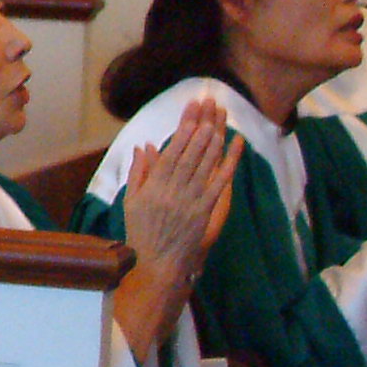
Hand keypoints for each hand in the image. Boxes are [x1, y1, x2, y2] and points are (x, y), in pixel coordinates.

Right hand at [120, 97, 241, 279]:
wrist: (156, 262)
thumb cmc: (141, 231)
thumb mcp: (131, 201)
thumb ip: (138, 172)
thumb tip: (143, 146)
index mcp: (154, 186)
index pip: (171, 150)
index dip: (183, 128)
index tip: (190, 108)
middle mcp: (173, 190)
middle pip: (191, 152)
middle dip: (200, 126)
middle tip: (208, 104)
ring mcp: (191, 200)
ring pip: (205, 163)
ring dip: (214, 139)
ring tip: (219, 118)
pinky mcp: (205, 209)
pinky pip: (220, 182)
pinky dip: (229, 162)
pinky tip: (235, 145)